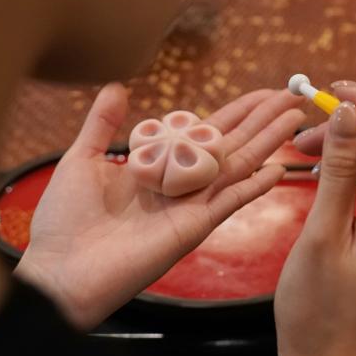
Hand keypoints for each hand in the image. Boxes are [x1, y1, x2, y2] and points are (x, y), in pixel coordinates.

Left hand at [15, 84, 305, 328]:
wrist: (60, 270)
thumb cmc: (64, 220)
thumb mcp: (82, 159)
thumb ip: (102, 124)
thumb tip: (116, 86)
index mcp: (160, 166)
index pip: (208, 131)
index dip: (238, 111)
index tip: (263, 92)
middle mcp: (182, 184)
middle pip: (234, 143)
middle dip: (263, 119)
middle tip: (292, 96)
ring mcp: (192, 204)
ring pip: (240, 164)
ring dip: (269, 141)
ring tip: (296, 117)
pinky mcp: (195, 226)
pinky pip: (232, 200)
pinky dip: (256, 186)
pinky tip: (279, 169)